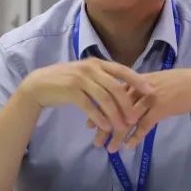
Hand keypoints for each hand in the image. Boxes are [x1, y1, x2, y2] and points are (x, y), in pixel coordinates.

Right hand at [19, 58, 152, 131]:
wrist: (39, 85)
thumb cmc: (66, 81)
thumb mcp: (86, 75)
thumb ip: (103, 78)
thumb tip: (124, 88)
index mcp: (97, 63)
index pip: (122, 70)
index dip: (138, 80)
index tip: (150, 91)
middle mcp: (90, 68)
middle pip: (115, 86)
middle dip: (127, 103)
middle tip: (136, 117)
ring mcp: (80, 79)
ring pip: (104, 98)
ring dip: (115, 114)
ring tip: (122, 127)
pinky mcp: (70, 91)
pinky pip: (89, 106)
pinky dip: (99, 117)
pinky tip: (106, 127)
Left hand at [90, 69, 190, 151]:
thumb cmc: (174, 84)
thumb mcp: (151, 83)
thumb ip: (135, 91)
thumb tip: (119, 102)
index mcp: (134, 81)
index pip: (110, 97)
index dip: (98, 111)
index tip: (89, 125)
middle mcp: (138, 89)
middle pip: (115, 109)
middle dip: (104, 127)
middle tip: (96, 142)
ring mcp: (148, 98)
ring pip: (127, 120)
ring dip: (117, 136)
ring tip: (110, 149)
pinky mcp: (160, 108)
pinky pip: (144, 125)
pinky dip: (135, 137)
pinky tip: (128, 146)